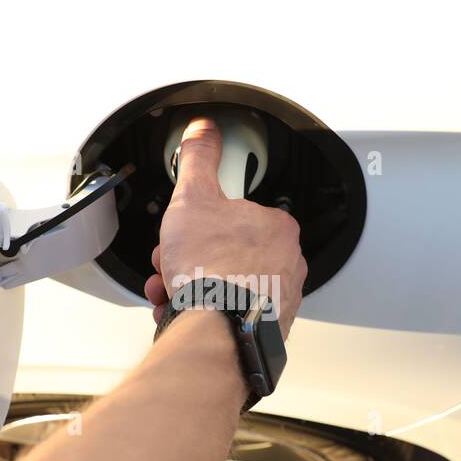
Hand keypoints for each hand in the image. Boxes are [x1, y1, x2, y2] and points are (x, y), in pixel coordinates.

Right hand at [144, 117, 306, 338]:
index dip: (198, 224)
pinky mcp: (267, 330)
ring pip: (226, 286)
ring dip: (191, 287)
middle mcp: (287, 264)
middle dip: (190, 259)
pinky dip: (205, 313)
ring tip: (172, 293)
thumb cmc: (211, 269)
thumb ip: (198, 159)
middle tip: (174, 265)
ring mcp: (279, 300)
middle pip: (227, 252)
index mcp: (277, 227)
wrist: (216, 331)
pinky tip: (183, 313)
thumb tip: (202, 129)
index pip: (233, 216)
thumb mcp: (193, 197)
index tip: (182, 234)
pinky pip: (230, 315)